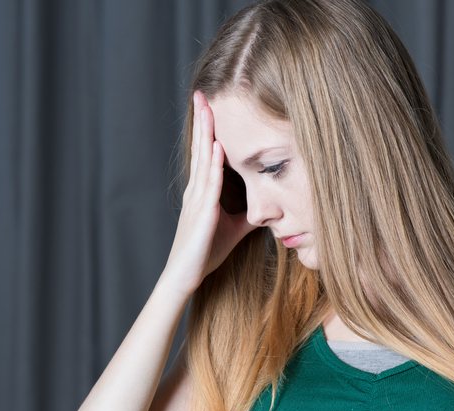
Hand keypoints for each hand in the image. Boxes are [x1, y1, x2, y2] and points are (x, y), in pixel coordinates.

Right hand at [162, 91, 252, 295]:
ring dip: (206, 133)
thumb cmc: (204, 253)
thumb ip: (249, 214)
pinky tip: (217, 147)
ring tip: (208, 108)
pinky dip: (213, 164)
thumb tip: (269, 206)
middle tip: (202, 92)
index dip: (208, 129)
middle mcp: (196, 190)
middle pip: (200, 148)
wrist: (185, 275)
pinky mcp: (202, 213)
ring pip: (203, 159)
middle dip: (203, 120)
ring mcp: (197, 200)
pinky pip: (209, 184)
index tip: (212, 105)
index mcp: (202, 192)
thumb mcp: (235, 229)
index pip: (206, 153)